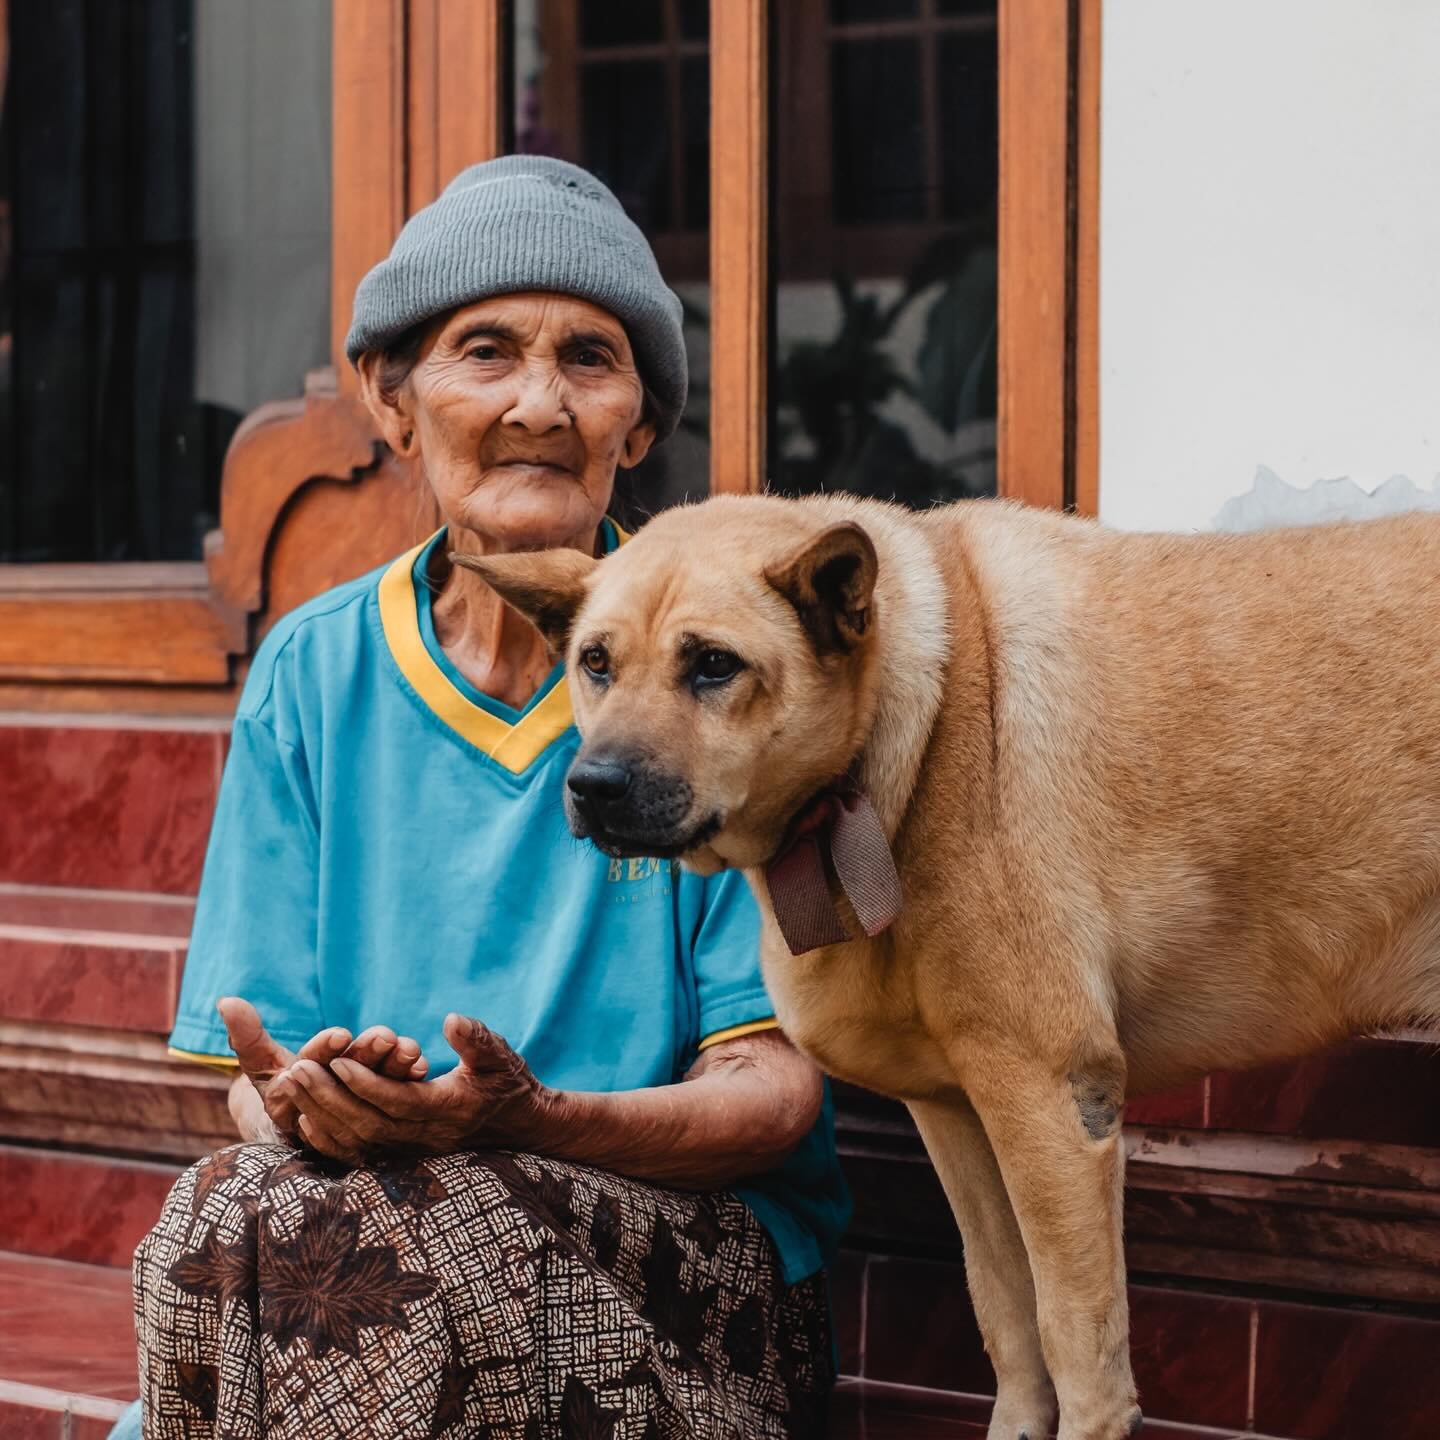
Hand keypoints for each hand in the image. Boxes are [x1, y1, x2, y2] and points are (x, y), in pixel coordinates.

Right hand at [217, 997, 427, 1145]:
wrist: (303, 1126)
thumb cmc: (281, 1085)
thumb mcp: (260, 1062)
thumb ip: (247, 1034)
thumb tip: (225, 1001)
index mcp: (292, 1096)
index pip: (308, 1070)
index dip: (323, 1051)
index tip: (341, 1033)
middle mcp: (322, 1111)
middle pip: (345, 1081)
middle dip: (366, 1057)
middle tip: (386, 1036)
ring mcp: (350, 1118)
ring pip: (372, 1092)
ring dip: (391, 1070)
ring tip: (409, 1047)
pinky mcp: (376, 1120)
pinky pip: (392, 1102)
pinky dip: (406, 1084)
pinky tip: (422, 1066)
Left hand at [270, 1013, 553, 1164]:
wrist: (519, 1127)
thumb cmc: (508, 1082)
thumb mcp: (500, 1054)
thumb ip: (476, 1038)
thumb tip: (451, 1020)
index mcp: (450, 1109)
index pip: (399, 1101)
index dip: (366, 1084)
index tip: (336, 1062)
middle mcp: (428, 1136)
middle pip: (368, 1124)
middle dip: (329, 1097)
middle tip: (298, 1069)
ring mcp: (413, 1151)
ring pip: (358, 1141)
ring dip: (322, 1115)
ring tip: (293, 1085)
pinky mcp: (403, 1155)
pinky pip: (360, 1155)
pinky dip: (330, 1141)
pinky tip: (306, 1119)